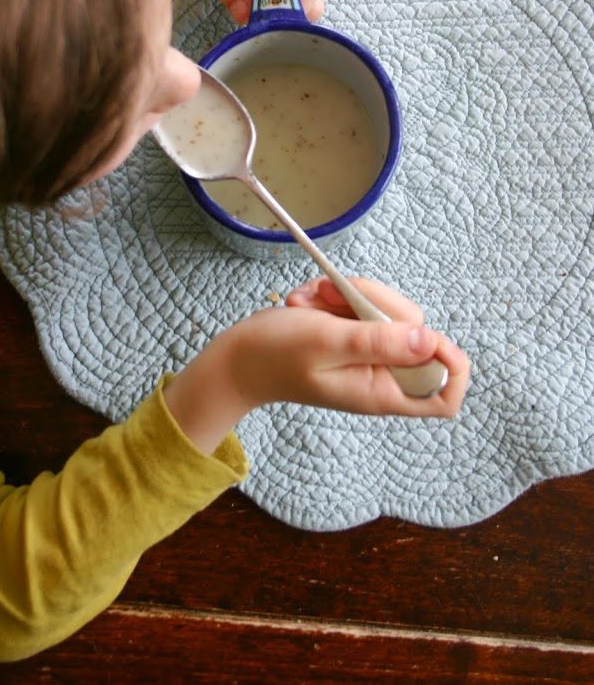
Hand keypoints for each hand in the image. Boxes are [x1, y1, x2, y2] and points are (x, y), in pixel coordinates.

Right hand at [163, 278, 469, 453]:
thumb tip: (432, 341)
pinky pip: (362, 302)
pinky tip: (308, 300)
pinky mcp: (353, 334)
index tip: (426, 333)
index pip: (444, 395)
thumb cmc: (275, 355)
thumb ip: (380, 343)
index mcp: (382, 391)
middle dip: (377, 302)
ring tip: (311, 299)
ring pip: (387, 309)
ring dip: (349, 293)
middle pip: (417, 331)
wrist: (237, 357)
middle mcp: (381, 374)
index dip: (451, 363)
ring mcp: (367, 353)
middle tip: (335, 296)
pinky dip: (336, 293)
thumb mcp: (328, 343)